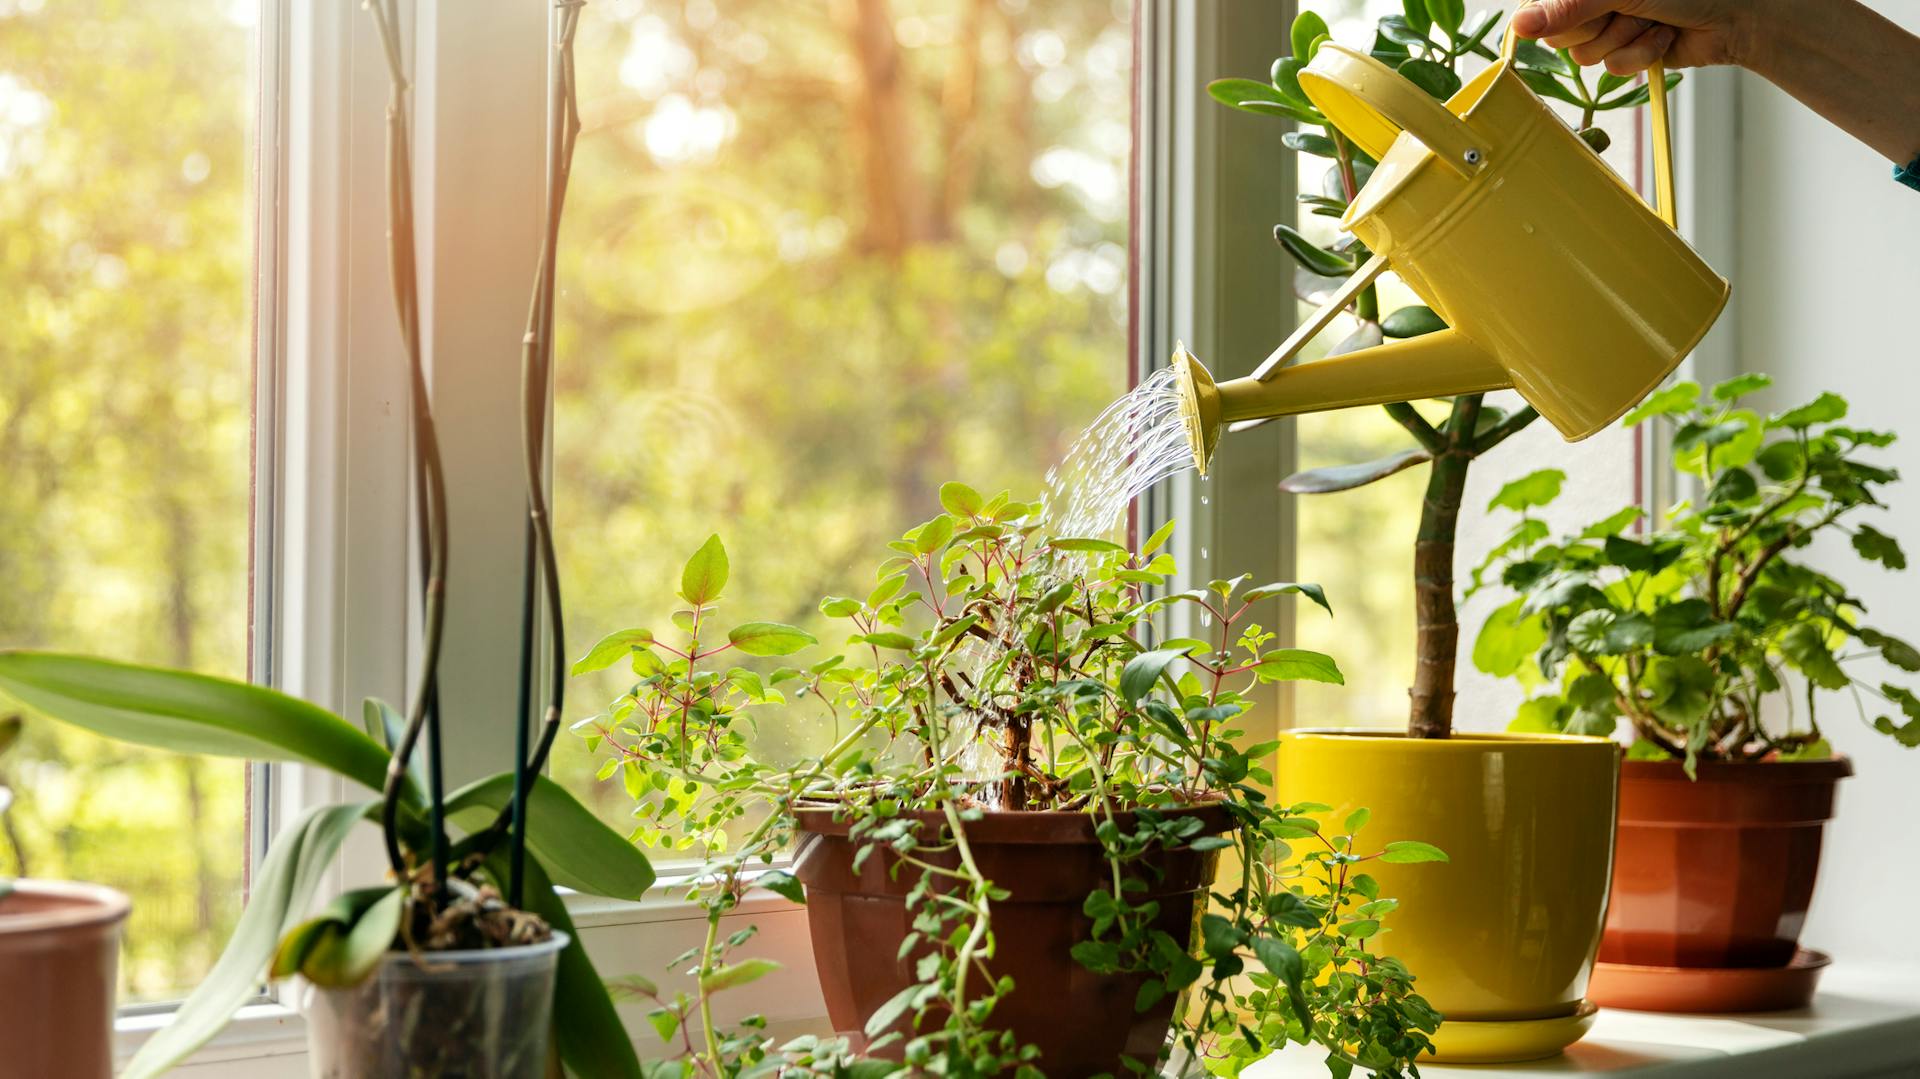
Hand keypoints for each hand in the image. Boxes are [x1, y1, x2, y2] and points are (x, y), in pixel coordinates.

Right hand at [1511, 0, 1761, 75]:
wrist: (1739, 13)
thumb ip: (1568, 5)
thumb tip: (1519, 24)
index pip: (1541, 4)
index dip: (1558, 14)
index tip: (1588, 9)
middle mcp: (1594, 0)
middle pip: (1560, 34)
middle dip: (1600, 26)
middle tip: (1631, 9)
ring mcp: (1610, 25)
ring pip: (1585, 56)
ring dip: (1626, 40)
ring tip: (1653, 20)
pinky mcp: (1627, 51)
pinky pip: (1612, 69)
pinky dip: (1642, 55)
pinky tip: (1662, 36)